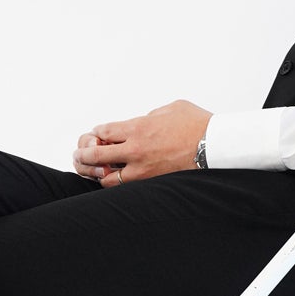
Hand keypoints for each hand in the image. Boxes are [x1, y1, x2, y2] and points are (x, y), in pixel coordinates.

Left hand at [72, 100, 212, 186]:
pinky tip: (109, 180)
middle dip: (83, 154)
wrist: (215, 146)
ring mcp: (141, 169)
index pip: (103, 132)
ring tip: (88, 171)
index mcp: (138, 128)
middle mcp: (135, 150)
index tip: (96, 135)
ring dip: (94, 173)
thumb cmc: (198, 125)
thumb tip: (144, 121)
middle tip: (78, 155)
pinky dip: (112, 184)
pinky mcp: (150, 182)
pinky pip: (123, 187)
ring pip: (106, 177)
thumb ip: (151, 115)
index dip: (96, 134)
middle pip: (96, 155)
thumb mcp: (170, 108)